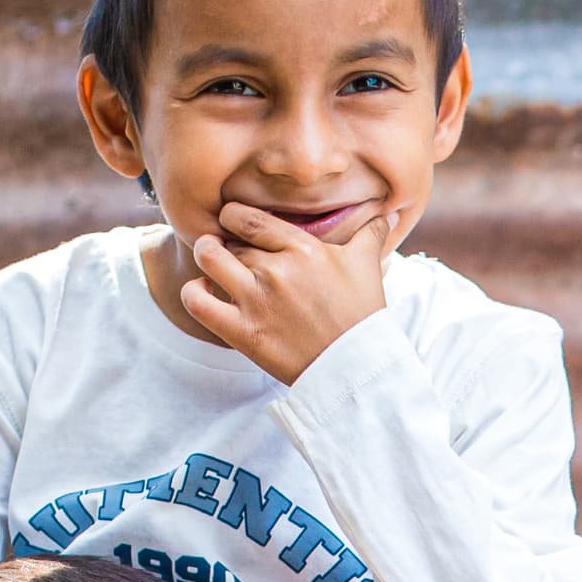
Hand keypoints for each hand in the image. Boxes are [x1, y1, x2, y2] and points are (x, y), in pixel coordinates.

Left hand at [181, 198, 404, 382]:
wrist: (357, 367)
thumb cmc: (362, 315)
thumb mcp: (368, 267)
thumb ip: (371, 234)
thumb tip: (388, 213)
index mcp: (303, 248)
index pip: (248, 217)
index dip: (234, 218)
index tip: (235, 226)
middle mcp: (277, 269)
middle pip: (230, 240)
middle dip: (226, 244)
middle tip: (231, 254)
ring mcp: (257, 300)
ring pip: (209, 258)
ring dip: (205, 256)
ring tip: (212, 264)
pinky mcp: (244, 332)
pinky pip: (198, 302)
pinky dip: (193, 292)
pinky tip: (203, 292)